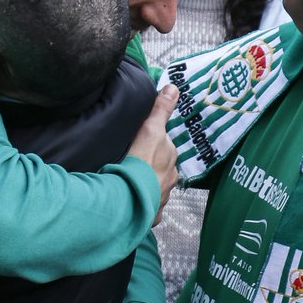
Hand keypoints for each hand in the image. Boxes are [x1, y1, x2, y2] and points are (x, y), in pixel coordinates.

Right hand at [127, 85, 178, 221]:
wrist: (130, 196)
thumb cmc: (141, 162)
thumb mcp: (151, 130)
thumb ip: (161, 110)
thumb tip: (173, 87)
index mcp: (170, 160)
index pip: (164, 149)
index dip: (152, 146)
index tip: (140, 147)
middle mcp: (170, 180)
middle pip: (161, 170)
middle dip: (151, 168)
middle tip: (132, 164)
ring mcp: (161, 198)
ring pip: (155, 189)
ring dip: (145, 186)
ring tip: (129, 183)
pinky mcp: (151, 215)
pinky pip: (147, 208)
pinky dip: (141, 205)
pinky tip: (130, 201)